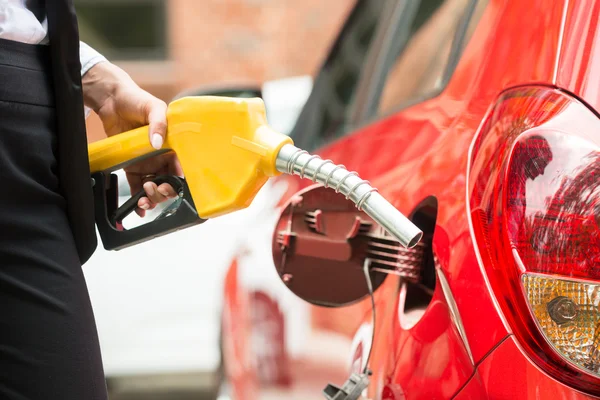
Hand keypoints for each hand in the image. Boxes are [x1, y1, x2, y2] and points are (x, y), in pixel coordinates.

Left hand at [83, 61, 182, 216]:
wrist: (112, 99)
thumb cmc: (137, 99)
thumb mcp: (154, 107)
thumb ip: (159, 123)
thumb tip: (158, 143)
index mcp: (172, 146)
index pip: (180, 169)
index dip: (177, 181)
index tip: (169, 185)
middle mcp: (161, 157)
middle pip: (168, 183)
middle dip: (163, 193)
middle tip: (154, 190)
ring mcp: (147, 163)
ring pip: (153, 188)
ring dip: (151, 198)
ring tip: (143, 199)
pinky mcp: (131, 166)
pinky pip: (136, 185)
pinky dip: (138, 198)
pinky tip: (137, 207)